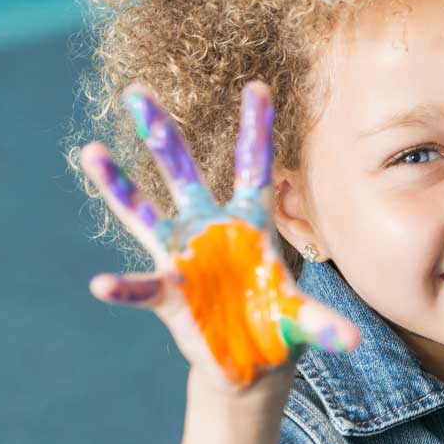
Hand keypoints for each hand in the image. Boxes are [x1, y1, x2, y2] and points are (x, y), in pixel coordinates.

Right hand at [78, 81, 358, 390]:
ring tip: (91, 152)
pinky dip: (123, 287)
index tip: (256, 84)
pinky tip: (103, 283)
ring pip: (145, 213)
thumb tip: (351, 343)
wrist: (252, 358)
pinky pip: (142, 287)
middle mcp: (210, 229)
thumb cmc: (278, 321)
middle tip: (137, 90)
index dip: (256, 128)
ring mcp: (183, 258)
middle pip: (181, 172)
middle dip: (161, 132)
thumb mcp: (302, 320)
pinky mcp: (168, 295)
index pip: (253, 166)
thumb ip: (322, 325)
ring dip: (119, 184)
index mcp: (250, 223)